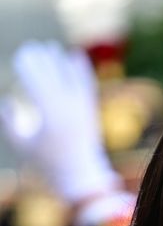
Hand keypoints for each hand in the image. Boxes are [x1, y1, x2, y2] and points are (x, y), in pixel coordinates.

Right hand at [0, 40, 122, 208]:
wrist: (80, 178)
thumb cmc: (46, 163)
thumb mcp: (21, 144)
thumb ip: (9, 122)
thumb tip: (5, 100)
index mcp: (47, 113)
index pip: (34, 79)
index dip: (25, 64)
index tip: (18, 58)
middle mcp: (66, 107)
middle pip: (52, 73)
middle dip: (40, 58)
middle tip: (30, 48)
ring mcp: (81, 108)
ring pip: (71, 76)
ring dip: (60, 60)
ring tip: (50, 48)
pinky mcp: (91, 111)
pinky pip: (87, 85)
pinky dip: (82, 70)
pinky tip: (76, 55)